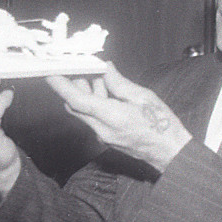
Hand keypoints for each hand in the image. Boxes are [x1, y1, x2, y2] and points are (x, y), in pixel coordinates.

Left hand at [46, 63, 190, 171]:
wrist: (171, 153)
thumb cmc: (162, 125)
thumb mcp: (144, 97)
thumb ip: (120, 84)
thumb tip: (105, 69)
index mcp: (111, 116)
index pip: (77, 100)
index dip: (61, 85)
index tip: (50, 73)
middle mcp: (102, 129)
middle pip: (76, 106)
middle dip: (75, 86)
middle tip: (83, 70)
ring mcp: (103, 136)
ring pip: (84, 112)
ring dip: (87, 95)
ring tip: (104, 80)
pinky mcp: (107, 139)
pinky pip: (93, 119)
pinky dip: (96, 105)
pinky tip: (110, 95)